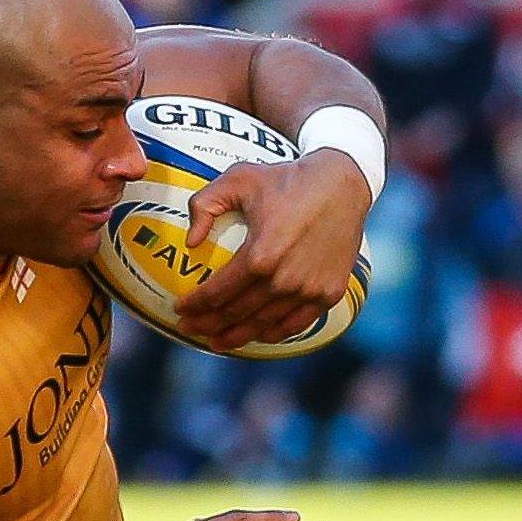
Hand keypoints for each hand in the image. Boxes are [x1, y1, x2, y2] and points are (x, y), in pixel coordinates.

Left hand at [175, 150, 369, 349]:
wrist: (341, 184)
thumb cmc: (286, 180)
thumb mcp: (238, 179)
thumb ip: (204, 205)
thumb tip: (191, 241)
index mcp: (259, 255)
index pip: (217, 292)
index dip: (194, 305)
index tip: (179, 309)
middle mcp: (283, 280)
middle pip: (236, 313)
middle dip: (207, 324)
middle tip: (189, 328)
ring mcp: (308, 290)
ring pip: (263, 324)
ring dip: (236, 335)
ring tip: (216, 341)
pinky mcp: (328, 293)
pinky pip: (296, 324)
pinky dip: (273, 334)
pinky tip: (257, 335)